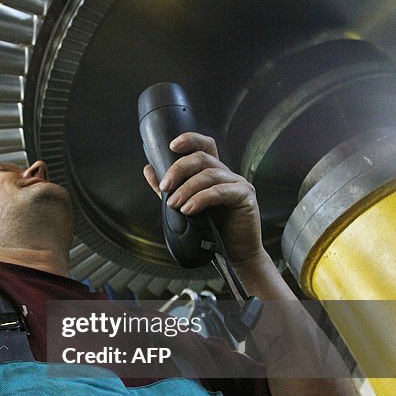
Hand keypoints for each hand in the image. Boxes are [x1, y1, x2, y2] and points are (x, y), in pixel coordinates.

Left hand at [143, 132, 263, 266]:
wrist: (234, 255)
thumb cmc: (213, 232)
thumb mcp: (185, 207)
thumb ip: (169, 189)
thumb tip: (149, 169)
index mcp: (213, 173)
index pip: (204, 147)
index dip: (189, 140)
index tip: (172, 145)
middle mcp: (227, 174)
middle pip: (202, 158)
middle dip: (179, 169)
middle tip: (165, 187)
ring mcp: (238, 183)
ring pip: (209, 174)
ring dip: (187, 188)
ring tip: (175, 204)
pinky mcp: (245, 196)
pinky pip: (220, 191)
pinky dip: (201, 199)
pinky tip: (189, 210)